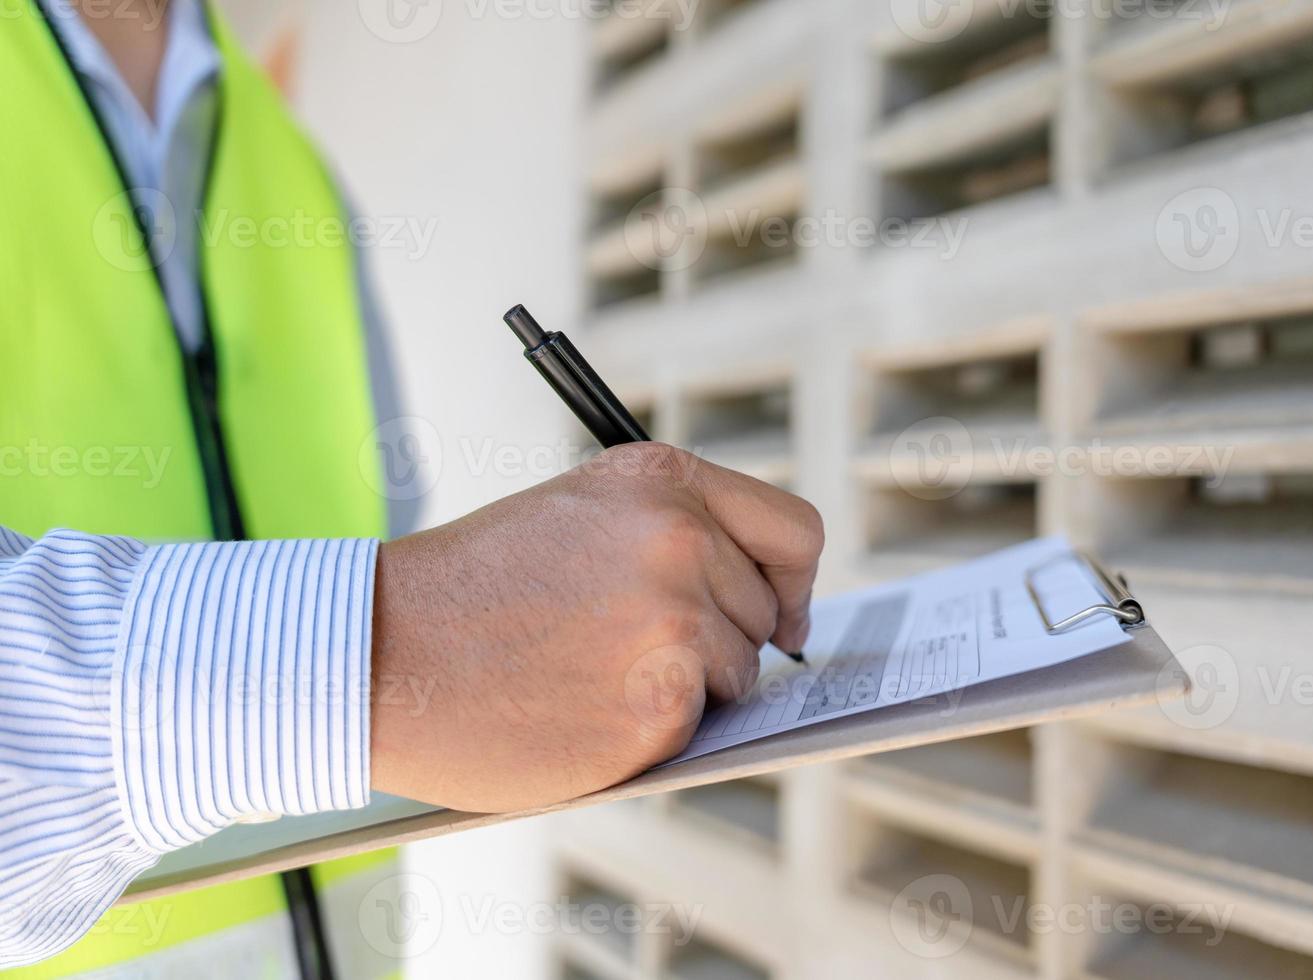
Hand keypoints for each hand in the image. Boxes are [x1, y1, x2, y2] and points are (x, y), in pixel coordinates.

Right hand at [368, 443, 824, 812]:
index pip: (795, 531)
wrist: (381, 652)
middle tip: (628, 647)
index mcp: (663, 479)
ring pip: (736, 675)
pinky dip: (651, 731)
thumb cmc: (474, 589)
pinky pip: (696, 726)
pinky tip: (582, 708)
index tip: (785, 615)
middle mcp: (681, 539)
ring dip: (683, 687)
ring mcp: (674, 620)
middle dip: (718, 639)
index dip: (794, 582)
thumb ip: (675, 531)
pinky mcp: (659, 702)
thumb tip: (770, 600)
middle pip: (766, 613)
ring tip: (591, 670)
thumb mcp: (583, 514)